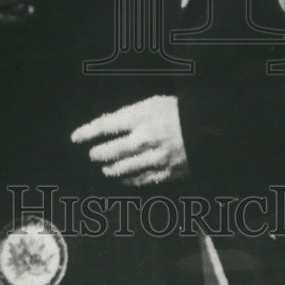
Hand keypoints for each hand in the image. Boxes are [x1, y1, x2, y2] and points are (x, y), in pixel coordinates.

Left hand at [71, 95, 188, 186]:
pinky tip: (123, 179)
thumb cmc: (178, 111)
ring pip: (123, 169)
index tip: (76, 137)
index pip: (106, 125)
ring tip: (105, 168)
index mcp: (141, 117)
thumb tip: (105, 125)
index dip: (87, 132)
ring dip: (110, 169)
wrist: (208, 128)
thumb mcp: (152, 103)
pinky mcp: (166, 172)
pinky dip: (128, 180)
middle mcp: (145, 139)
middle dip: (98, 154)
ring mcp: (155, 158)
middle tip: (92, 154)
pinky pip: (141, 180)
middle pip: (111, 151)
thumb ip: (129, 114)